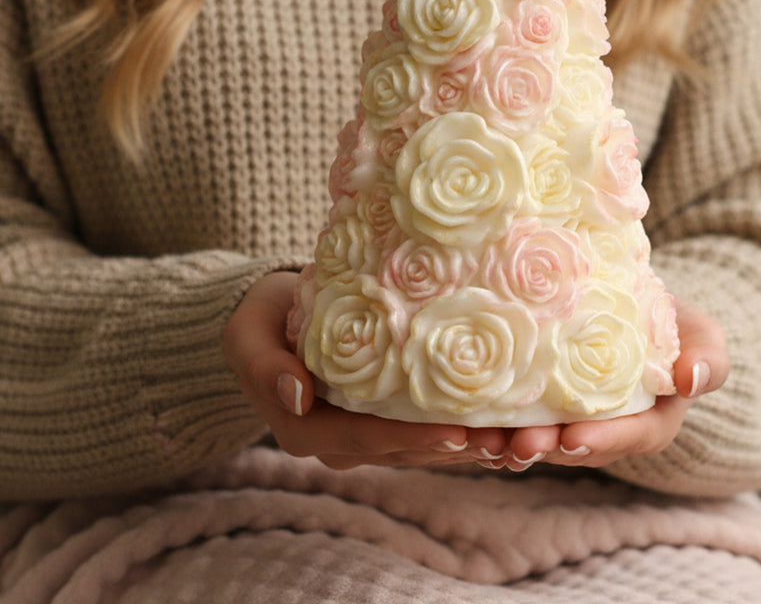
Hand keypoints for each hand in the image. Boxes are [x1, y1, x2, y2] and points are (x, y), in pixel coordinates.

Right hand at [223, 271, 507, 468]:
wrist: (271, 310)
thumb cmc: (259, 319)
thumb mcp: (247, 336)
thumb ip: (264, 366)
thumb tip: (297, 395)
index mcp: (303, 429)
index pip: (366, 439)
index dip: (413, 438)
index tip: (457, 430)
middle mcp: (336, 440)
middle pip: (402, 449)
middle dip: (453, 446)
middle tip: (503, 437)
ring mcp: (361, 431)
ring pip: (419, 445)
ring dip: (465, 442)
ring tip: (513, 433)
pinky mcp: (380, 414)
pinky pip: (422, 427)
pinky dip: (458, 424)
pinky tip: (498, 416)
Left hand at [502, 299, 728, 471]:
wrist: (631, 298)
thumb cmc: (673, 321)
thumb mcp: (701, 334)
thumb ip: (708, 357)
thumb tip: (693, 377)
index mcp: (650, 419)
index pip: (630, 436)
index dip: (602, 441)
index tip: (572, 439)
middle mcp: (607, 426)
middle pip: (576, 444)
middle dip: (546, 448)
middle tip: (517, 444)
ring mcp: (570, 413)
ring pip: (541, 435)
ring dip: (512, 441)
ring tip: (484, 438)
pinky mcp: (539, 395)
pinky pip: (516, 413)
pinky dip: (494, 418)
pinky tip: (466, 416)